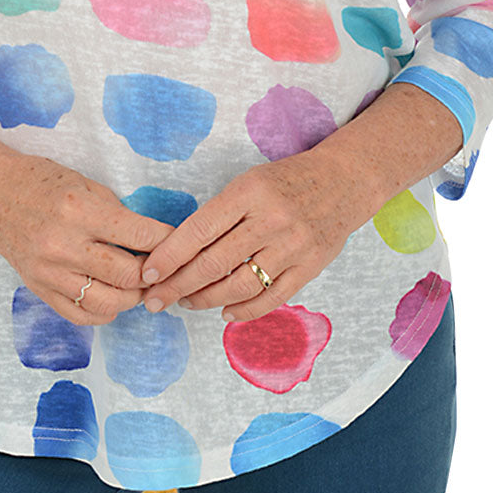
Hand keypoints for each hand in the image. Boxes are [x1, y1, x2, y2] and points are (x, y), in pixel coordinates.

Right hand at [0, 153, 175, 325]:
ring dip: (133, 296)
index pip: (139, 236)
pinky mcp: (40, 289)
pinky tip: (112, 296)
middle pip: (128, 275)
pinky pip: (81, 315)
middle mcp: (64, 244)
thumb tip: (153, 240)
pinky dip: (105, 311)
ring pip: (108, 302)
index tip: (179, 243)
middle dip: (153, 273)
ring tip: (139, 283)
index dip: (167, 242)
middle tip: (162, 266)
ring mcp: (50, 272)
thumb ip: (117, 214)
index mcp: (80, 211)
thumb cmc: (40, 181)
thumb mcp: (84, 183)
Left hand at [137, 151, 372, 322]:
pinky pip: (271, 298)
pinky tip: (225, 311)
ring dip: (206, 299)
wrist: (343, 181)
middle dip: (178, 285)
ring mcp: (292, 246)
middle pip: (214, 263)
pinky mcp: (310, 267)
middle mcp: (270, 220)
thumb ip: (220, 214)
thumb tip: (178, 251)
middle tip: (156, 299)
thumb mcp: (249, 182)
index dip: (170, 256)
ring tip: (187, 302)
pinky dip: (244, 310)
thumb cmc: (286, 180)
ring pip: (239, 285)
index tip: (148, 273)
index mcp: (248, 192)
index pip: (199, 230)